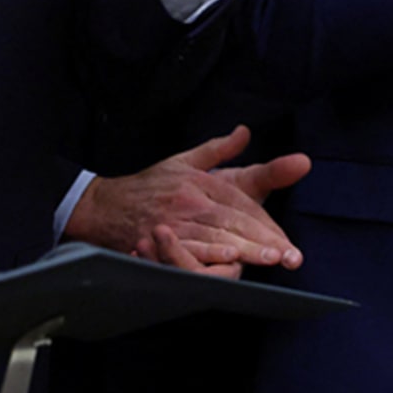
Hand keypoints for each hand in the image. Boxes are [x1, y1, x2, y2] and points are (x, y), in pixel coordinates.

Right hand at [66, 125, 310, 279]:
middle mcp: (190, 203)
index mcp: (200, 184)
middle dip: (264, 240)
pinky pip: (189, 251)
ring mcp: (174, 223)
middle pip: (234, 222)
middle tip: (288, 254)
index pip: (241, 204)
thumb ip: (219, 149)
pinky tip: (227, 260)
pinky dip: (209, 255)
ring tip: (269, 257)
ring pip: (216, 237)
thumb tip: (244, 132)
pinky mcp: (158, 242)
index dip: (266, 223)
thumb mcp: (184, 161)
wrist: (104, 206)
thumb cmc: (151, 186)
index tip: (285, 240)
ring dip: (244, 249)